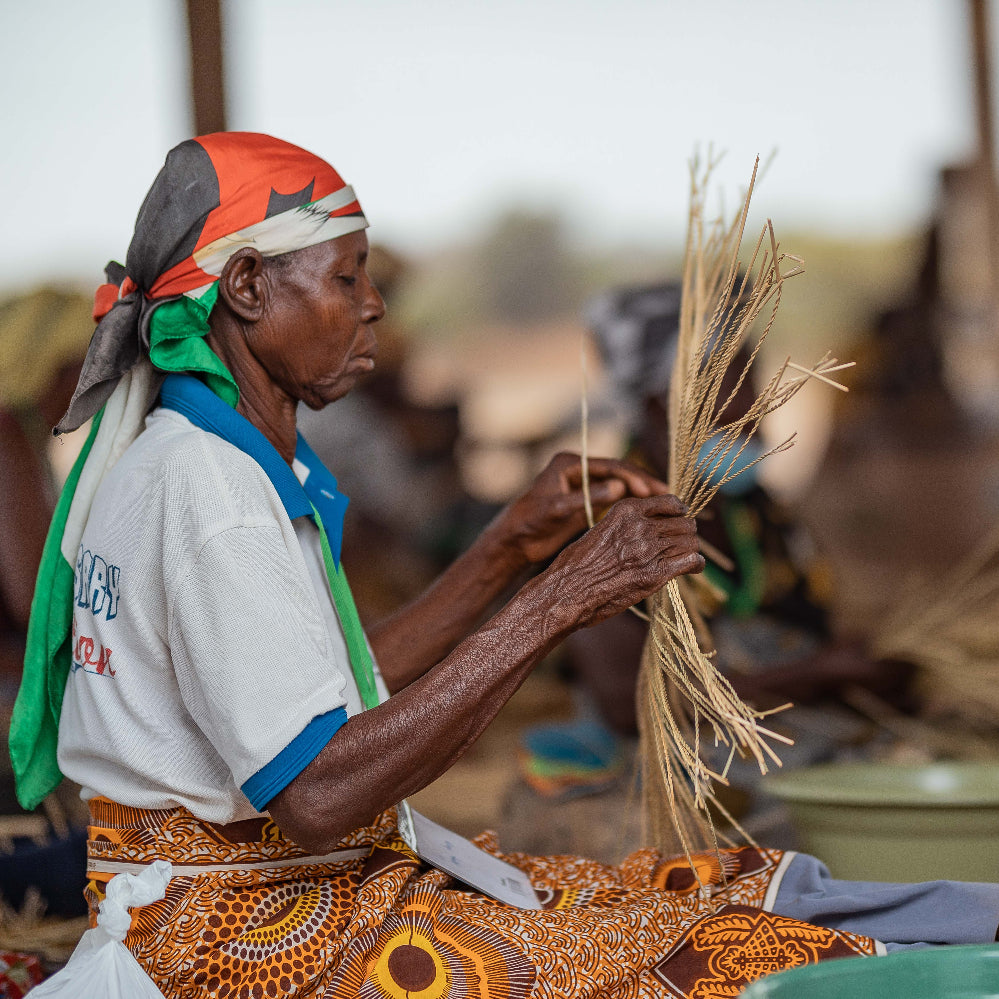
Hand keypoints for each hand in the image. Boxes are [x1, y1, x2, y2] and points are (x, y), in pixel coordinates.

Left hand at [494, 452, 671, 564]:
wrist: (514, 542)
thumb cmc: (529, 523)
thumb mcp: (557, 510)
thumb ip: (587, 497)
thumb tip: (619, 487)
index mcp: (569, 463)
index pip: (609, 465)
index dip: (632, 477)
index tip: (650, 491)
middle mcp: (579, 470)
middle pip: (618, 472)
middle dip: (643, 483)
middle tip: (667, 495)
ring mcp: (584, 485)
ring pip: (620, 485)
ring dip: (641, 493)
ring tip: (665, 504)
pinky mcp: (587, 501)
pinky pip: (615, 499)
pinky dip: (632, 504)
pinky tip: (649, 513)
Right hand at [542, 492, 704, 628]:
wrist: (566, 592)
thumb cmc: (576, 565)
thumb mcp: (599, 531)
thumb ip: (624, 525)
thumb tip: (645, 528)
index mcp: (626, 511)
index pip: (670, 502)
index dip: (679, 511)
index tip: (680, 518)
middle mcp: (640, 526)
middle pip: (685, 523)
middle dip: (686, 533)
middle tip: (683, 543)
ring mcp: (649, 550)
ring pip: (691, 542)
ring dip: (690, 550)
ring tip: (685, 558)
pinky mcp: (655, 575)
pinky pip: (691, 562)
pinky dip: (695, 565)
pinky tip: (690, 568)